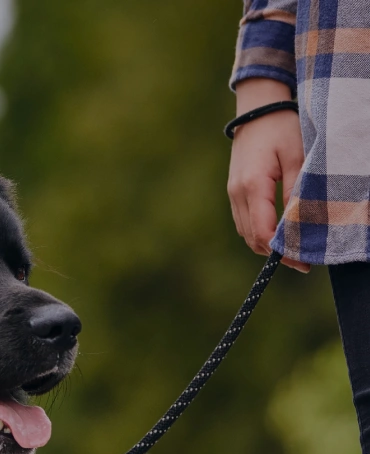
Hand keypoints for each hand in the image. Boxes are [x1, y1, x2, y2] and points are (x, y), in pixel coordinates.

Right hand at [227, 79, 308, 272]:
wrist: (257, 110)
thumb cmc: (281, 128)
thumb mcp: (297, 156)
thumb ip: (296, 192)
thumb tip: (298, 225)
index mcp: (253, 186)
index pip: (263, 232)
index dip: (282, 252)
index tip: (302, 261)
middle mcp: (237, 194)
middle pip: (253, 239)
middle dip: (275, 254)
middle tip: (301, 261)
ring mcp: (232, 194)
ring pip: (246, 234)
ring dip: (266, 245)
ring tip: (291, 250)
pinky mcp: (234, 193)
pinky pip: (244, 223)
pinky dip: (259, 234)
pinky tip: (278, 234)